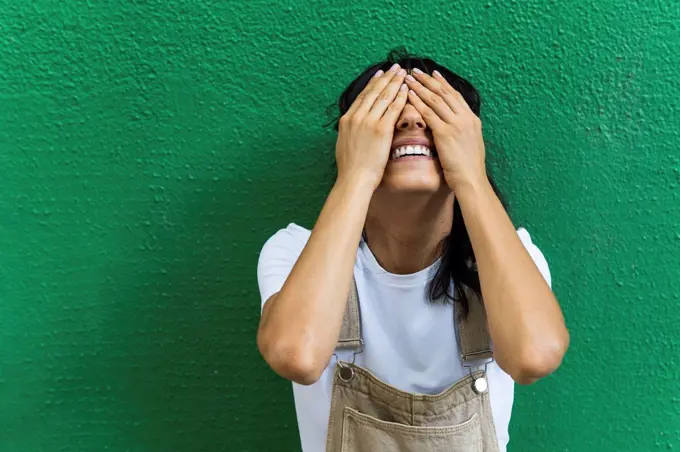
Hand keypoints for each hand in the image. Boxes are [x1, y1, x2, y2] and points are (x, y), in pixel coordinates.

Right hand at [336, 64, 407, 189]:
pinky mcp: (381, 130)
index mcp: (347, 119)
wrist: (354, 179)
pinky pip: (393, 109)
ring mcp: (368, 122)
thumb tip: (355, 127)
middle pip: (373, 92)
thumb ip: (351, 131)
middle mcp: (357, 117)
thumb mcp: (344, 143)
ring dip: (395, 83)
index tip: (381, 74)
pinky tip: (406, 89)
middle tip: (395, 67)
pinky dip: (400, 97)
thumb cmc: (351, 168)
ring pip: (384, 97)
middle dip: (386, 78)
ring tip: (403, 73)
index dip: (373, 84)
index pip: (362, 96)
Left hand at [405, 69, 486, 190]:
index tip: (433, 73)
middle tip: (415, 70)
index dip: (442, 83)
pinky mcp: (445, 133)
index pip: (455, 95)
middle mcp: (465, 118)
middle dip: (428, 80)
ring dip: (420, 87)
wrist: (471, 179)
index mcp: (472, 119)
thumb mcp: (470, 143)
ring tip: (408, 78)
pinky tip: (409, 95)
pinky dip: (418, 102)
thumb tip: (452, 125)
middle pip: (444, 93)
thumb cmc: (468, 167)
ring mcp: (456, 124)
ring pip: (435, 100)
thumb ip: (462, 130)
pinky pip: (429, 114)